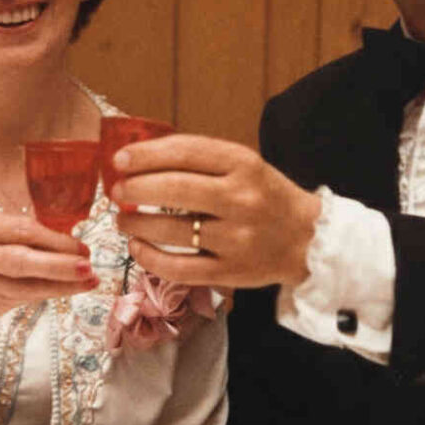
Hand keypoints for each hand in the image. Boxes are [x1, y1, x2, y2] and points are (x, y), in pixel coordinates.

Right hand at [0, 210, 96, 320]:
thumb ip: (20, 231)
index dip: (56, 241)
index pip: (23, 232)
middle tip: (88, 268)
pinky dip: (48, 293)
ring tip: (90, 282)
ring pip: (28, 289)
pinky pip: (25, 299)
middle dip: (59, 267)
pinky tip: (69, 289)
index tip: (83, 247)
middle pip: (22, 263)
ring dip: (63, 287)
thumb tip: (68, 240)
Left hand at [112, 135, 320, 287]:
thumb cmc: (265, 196)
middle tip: (117, 191)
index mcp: (244, 164)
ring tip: (123, 220)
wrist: (307, 239)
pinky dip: (150, 258)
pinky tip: (138, 248)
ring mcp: (236, 238)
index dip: (146, 154)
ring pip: (173, 231)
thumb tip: (139, 159)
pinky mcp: (229, 272)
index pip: (186, 152)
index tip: (119, 160)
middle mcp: (241, 199)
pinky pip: (179, 268)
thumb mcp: (244, 166)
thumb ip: (200, 161)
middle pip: (175, 189)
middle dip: (135, 188)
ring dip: (136, 224)